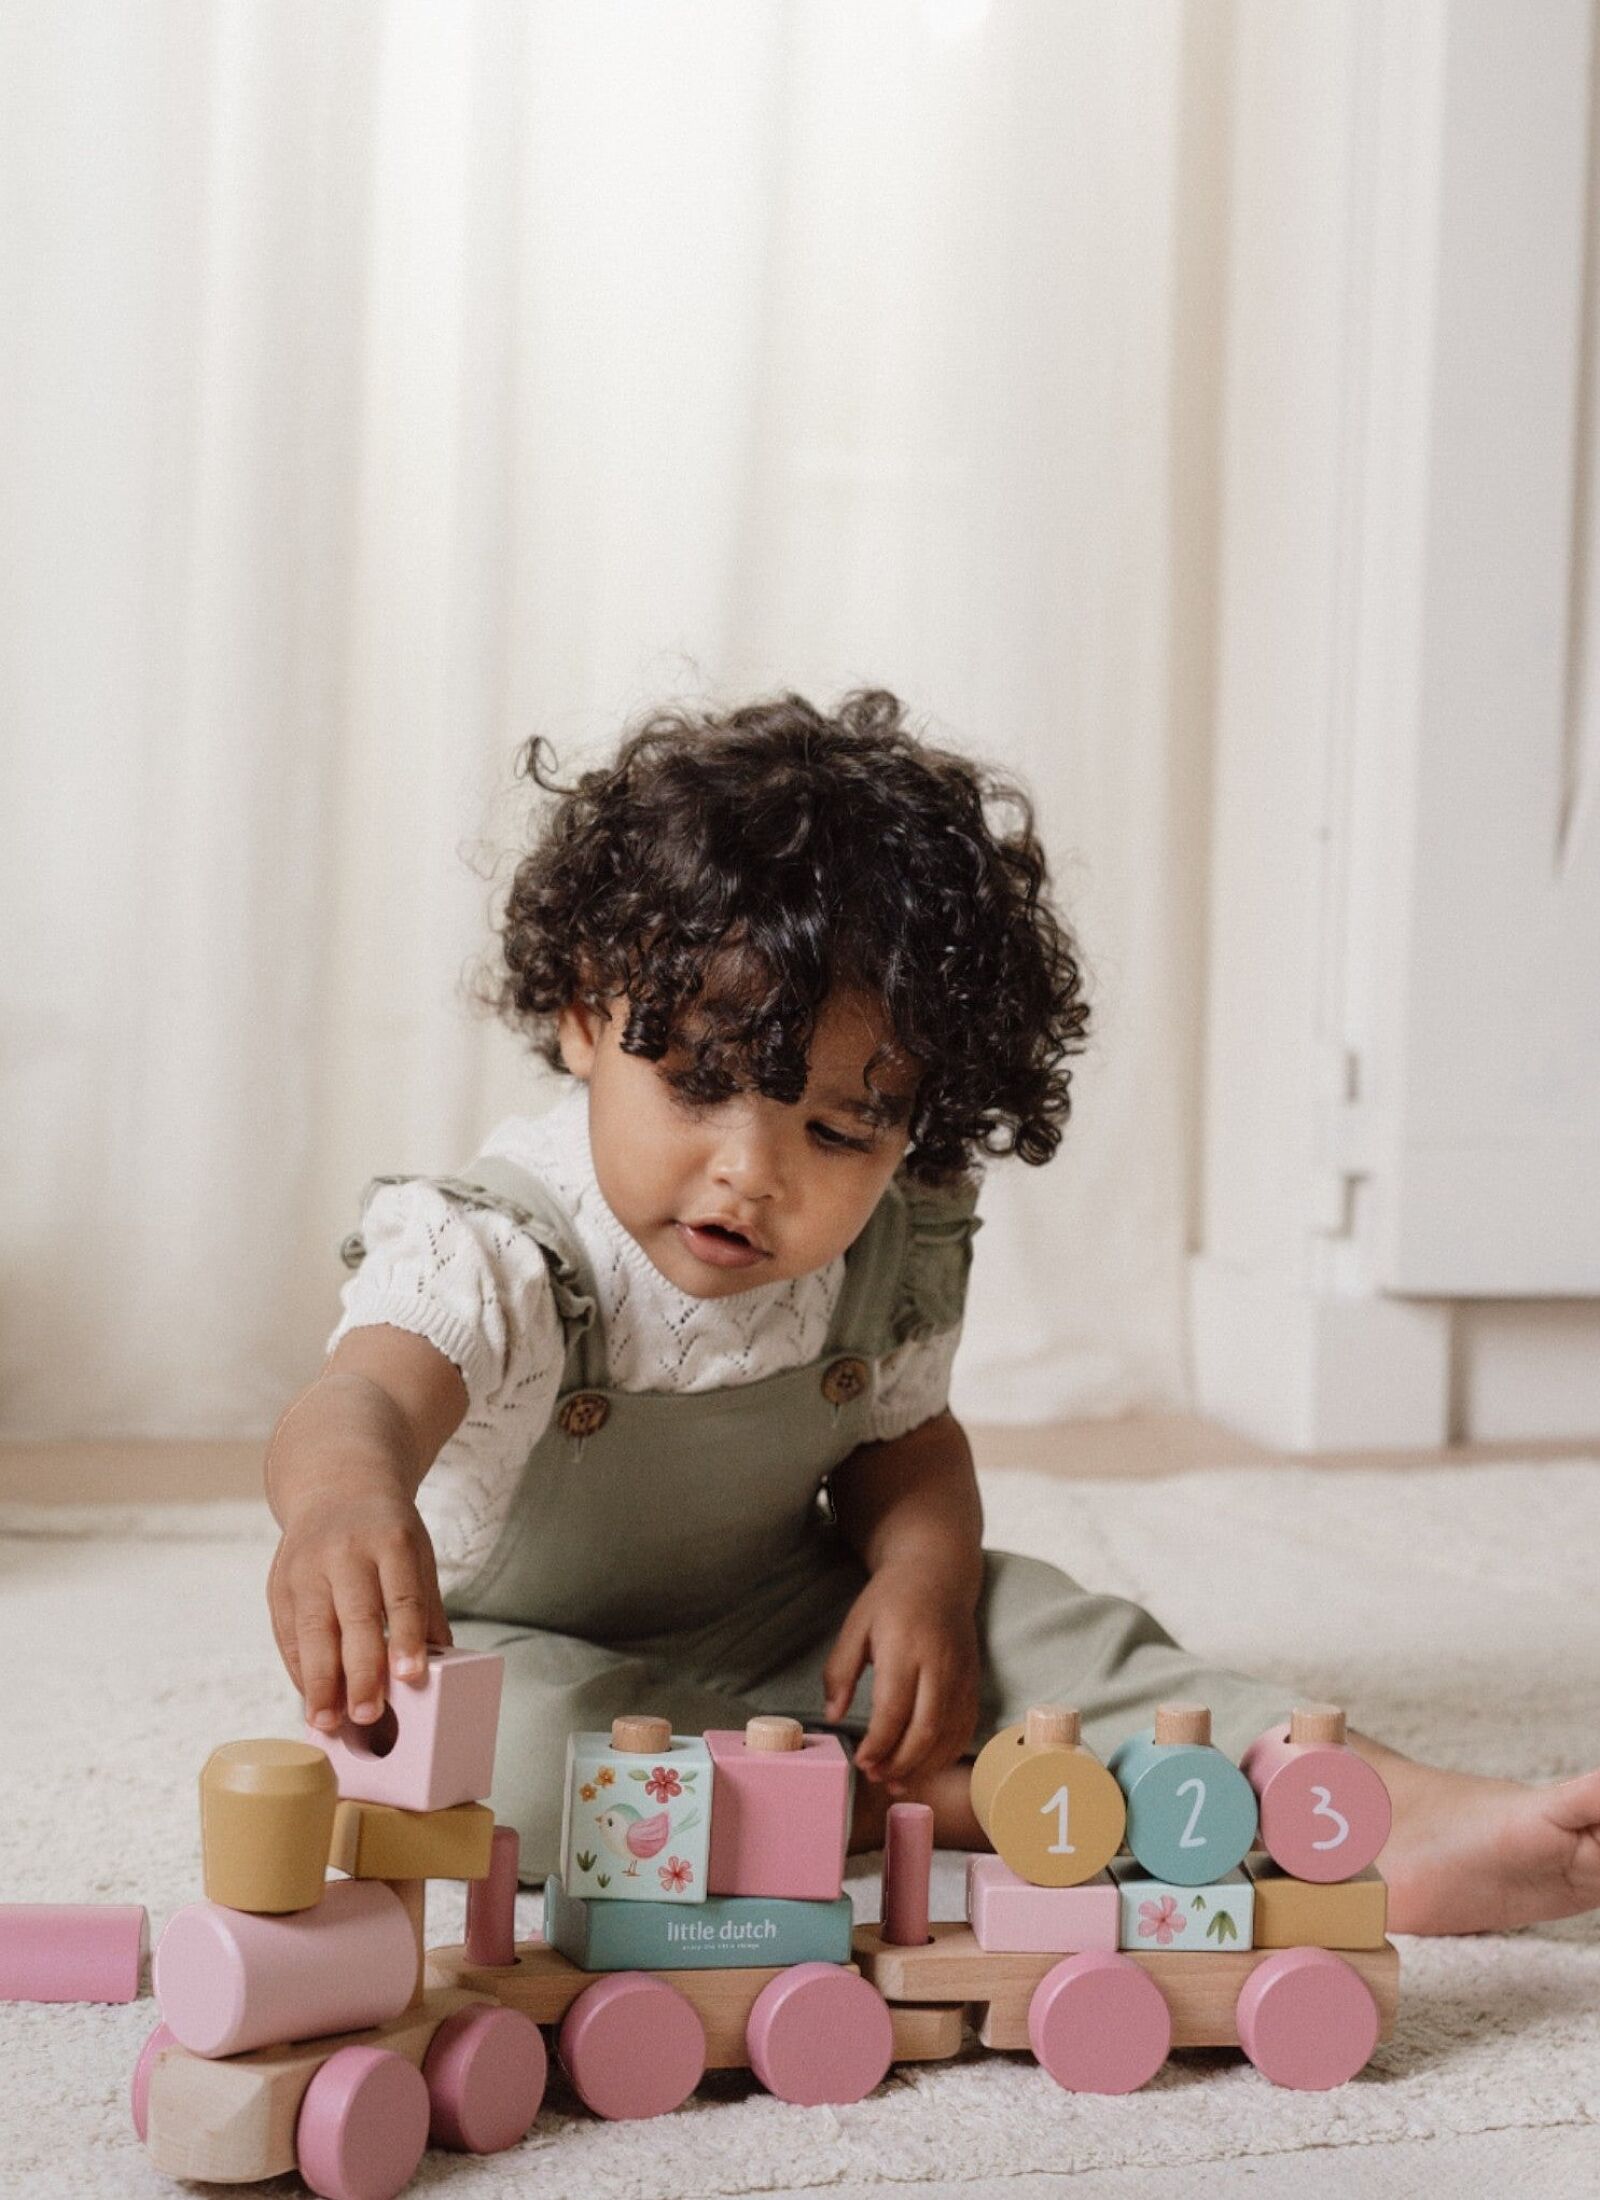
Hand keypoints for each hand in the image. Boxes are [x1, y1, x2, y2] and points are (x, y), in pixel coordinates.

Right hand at [267, 1479, 451, 1733]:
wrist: (336, 1486)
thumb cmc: (386, 1530)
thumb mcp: (418, 1553)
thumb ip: (427, 1608)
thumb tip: (441, 1664)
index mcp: (390, 1540)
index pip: (400, 1594)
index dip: (406, 1636)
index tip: (411, 1675)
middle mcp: (344, 1553)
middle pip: (354, 1617)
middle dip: (360, 1670)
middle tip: (368, 1714)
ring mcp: (306, 1568)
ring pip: (313, 1631)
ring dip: (320, 1682)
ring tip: (328, 1723)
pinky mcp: (279, 1585)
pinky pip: (288, 1635)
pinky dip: (299, 1671)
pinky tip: (311, 1700)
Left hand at [821, 1561, 980, 1788]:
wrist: (938, 1573)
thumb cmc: (890, 1598)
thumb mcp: (855, 1625)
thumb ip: (839, 1670)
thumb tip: (831, 1716)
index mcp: (906, 1647)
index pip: (893, 1710)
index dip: (878, 1744)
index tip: (861, 1762)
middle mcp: (940, 1664)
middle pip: (925, 1730)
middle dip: (900, 1763)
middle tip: (877, 1778)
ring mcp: (962, 1675)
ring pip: (948, 1735)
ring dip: (924, 1766)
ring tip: (897, 1780)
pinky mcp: (974, 1682)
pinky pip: (964, 1728)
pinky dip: (946, 1754)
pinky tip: (924, 1764)